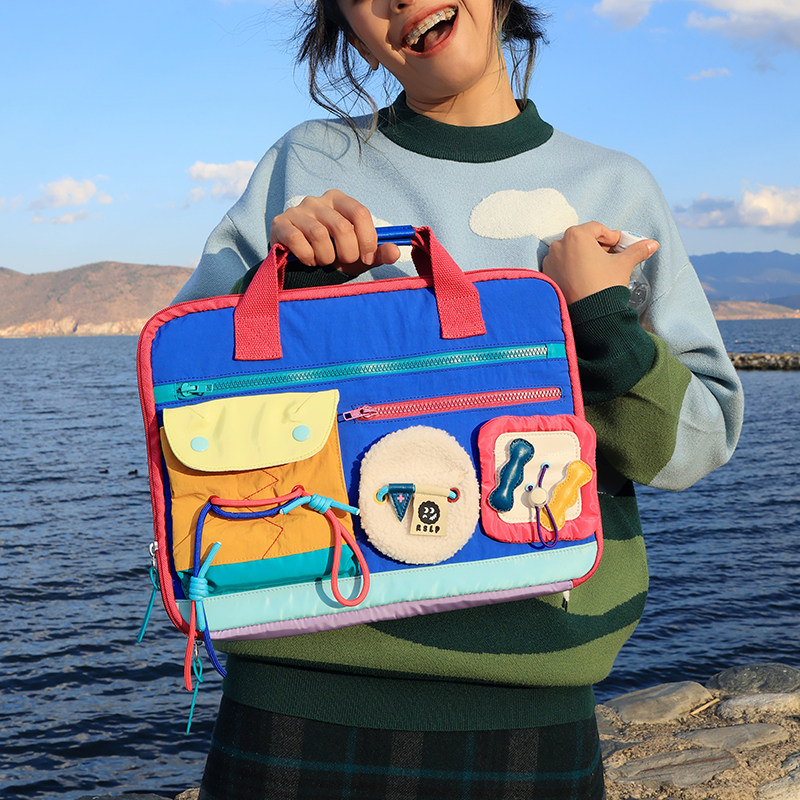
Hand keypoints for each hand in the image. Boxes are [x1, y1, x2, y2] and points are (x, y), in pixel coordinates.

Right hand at [269, 190, 400, 275]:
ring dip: (326, 257)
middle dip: (347, 253)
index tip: (366, 258)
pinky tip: (308, 260)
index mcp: (340, 200)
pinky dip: (307, 257)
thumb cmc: (333, 253)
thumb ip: (377, 253)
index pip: (360, 213)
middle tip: (343, 262)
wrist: (299, 259)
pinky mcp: (280, 223)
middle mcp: (318, 200)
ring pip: (319, 235)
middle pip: (342, 227)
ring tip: (324, 261)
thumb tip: (396, 252)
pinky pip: (297, 240)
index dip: (367, 240)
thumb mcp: (358, 255)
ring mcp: (298, 210)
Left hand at [542, 222, 658, 304]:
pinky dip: (572, 267)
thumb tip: (653, 244)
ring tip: (598, 269)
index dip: (611, 236)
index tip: (619, 246)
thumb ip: (637, 250)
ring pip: (570, 252)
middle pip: (582, 238)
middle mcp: (559, 244)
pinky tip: (584, 278)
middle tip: (610, 257)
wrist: (590, 315)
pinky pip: (561, 265)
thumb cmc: (605, 285)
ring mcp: (550, 260)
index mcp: (577, 235)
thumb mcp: (624, 264)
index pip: (597, 228)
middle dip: (597, 246)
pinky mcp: (547, 275)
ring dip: (584, 256)